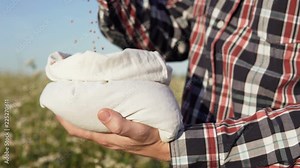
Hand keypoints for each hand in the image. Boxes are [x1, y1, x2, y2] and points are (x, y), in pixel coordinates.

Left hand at [56, 108, 170, 160]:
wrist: (166, 145)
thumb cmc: (153, 137)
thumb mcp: (138, 131)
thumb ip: (120, 124)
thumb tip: (100, 112)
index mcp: (106, 137)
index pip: (77, 130)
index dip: (64, 120)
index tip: (56, 105)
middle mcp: (106, 137)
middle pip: (81, 127)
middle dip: (71, 114)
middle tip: (66, 96)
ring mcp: (112, 136)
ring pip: (90, 125)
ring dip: (82, 114)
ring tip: (80, 97)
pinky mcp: (119, 133)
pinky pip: (102, 124)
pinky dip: (95, 115)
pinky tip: (101, 105)